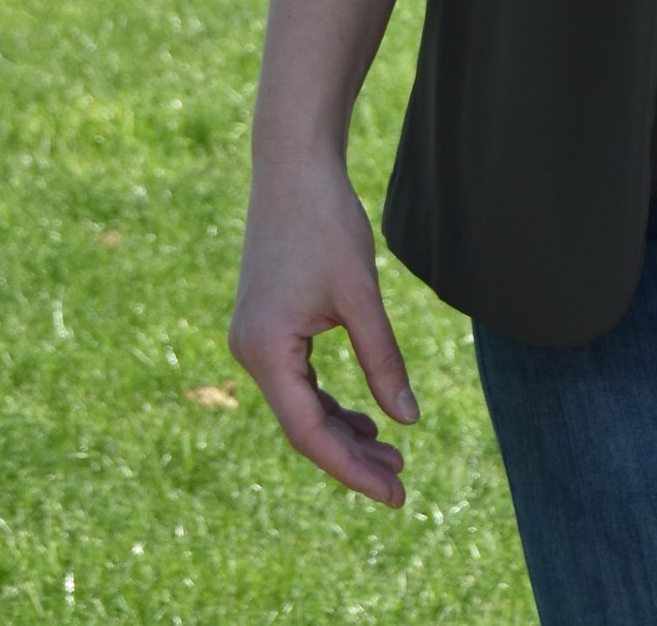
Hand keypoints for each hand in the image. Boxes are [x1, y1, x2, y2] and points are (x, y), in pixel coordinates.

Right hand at [229, 149, 419, 506]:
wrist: (292, 162)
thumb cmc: (326, 221)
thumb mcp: (360, 295)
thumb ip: (382, 359)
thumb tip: (407, 422)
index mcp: (266, 350)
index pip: (309, 432)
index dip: (352, 469)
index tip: (394, 493)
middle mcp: (250, 350)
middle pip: (302, 424)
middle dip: (351, 455)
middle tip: (401, 480)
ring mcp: (254, 337)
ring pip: (300, 404)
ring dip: (342, 429)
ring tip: (390, 454)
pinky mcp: (265, 322)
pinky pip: (297, 379)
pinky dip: (328, 400)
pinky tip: (362, 416)